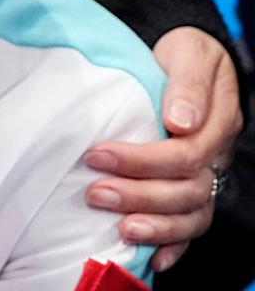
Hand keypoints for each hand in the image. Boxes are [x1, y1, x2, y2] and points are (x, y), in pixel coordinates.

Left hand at [84, 27, 242, 271]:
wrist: (183, 54)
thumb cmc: (180, 53)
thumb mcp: (187, 53)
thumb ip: (187, 84)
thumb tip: (181, 121)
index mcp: (215, 122)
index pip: (184, 153)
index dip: (141, 160)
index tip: (96, 154)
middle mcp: (215, 155)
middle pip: (186, 188)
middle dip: (138, 194)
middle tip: (94, 191)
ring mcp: (206, 174)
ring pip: (192, 213)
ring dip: (155, 225)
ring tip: (119, 227)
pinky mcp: (191, 187)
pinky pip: (192, 226)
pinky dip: (174, 245)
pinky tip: (153, 257)